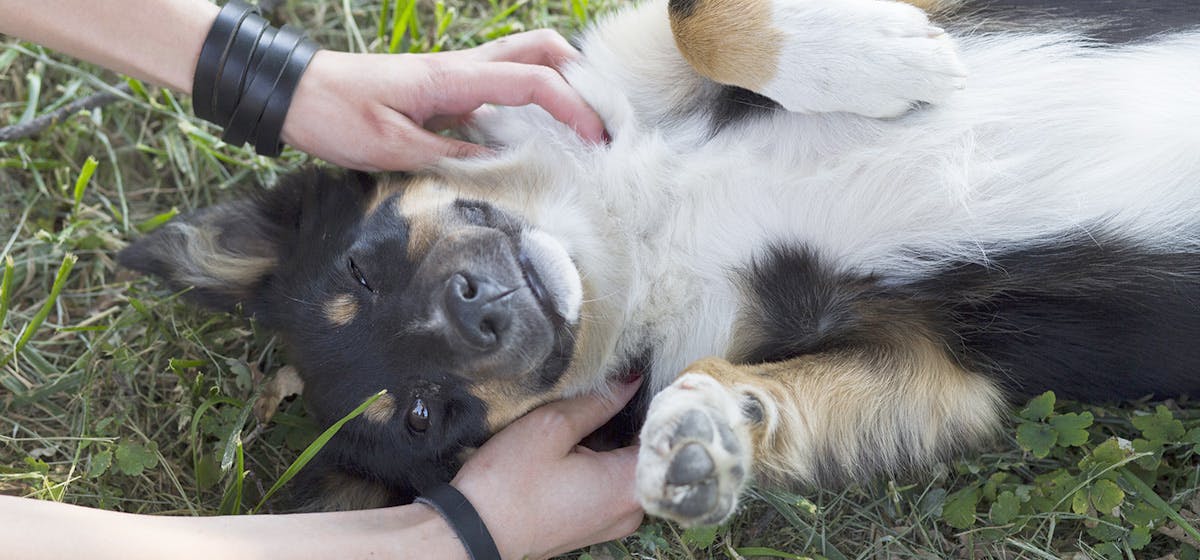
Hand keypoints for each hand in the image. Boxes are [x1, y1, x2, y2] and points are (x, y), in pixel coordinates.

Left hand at [280, 30, 605, 171]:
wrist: (294, 93)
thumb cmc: (335, 116)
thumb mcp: (392, 149)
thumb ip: (452, 156)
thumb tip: (505, 166)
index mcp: (452, 78)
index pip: (531, 82)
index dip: (573, 107)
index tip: (598, 138)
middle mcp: (460, 68)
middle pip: (540, 49)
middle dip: (581, 78)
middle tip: (601, 120)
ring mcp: (455, 74)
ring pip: (524, 60)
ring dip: (560, 82)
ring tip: (581, 125)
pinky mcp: (445, 88)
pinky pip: (501, 83)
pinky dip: (531, 96)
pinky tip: (536, 131)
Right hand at [451, 378, 643, 559]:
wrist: (473, 534)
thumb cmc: (508, 484)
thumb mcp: (551, 427)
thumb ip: (599, 402)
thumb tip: (632, 382)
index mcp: (629, 486)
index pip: (665, 434)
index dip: (659, 400)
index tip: (649, 373)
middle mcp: (633, 510)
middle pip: (651, 452)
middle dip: (638, 418)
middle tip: (622, 383)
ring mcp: (616, 522)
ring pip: (631, 467)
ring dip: (620, 439)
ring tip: (602, 408)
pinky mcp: (597, 525)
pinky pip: (615, 484)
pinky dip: (607, 460)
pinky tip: (588, 440)